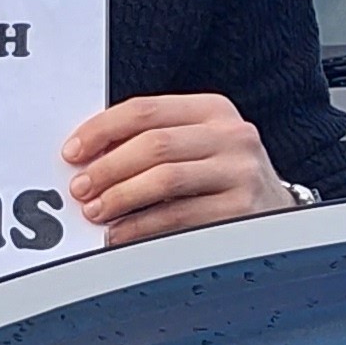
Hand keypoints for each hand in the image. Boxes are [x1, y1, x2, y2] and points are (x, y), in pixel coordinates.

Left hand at [62, 94, 293, 246]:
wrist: (273, 211)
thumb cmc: (219, 178)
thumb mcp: (194, 146)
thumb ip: (149, 141)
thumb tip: (86, 157)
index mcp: (212, 110)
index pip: (145, 110)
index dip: (101, 131)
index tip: (72, 153)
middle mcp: (232, 135)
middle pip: (153, 144)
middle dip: (107, 168)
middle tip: (80, 188)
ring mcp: (240, 172)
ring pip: (165, 178)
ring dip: (120, 197)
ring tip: (95, 212)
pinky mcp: (241, 210)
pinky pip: (178, 216)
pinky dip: (140, 226)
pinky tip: (118, 234)